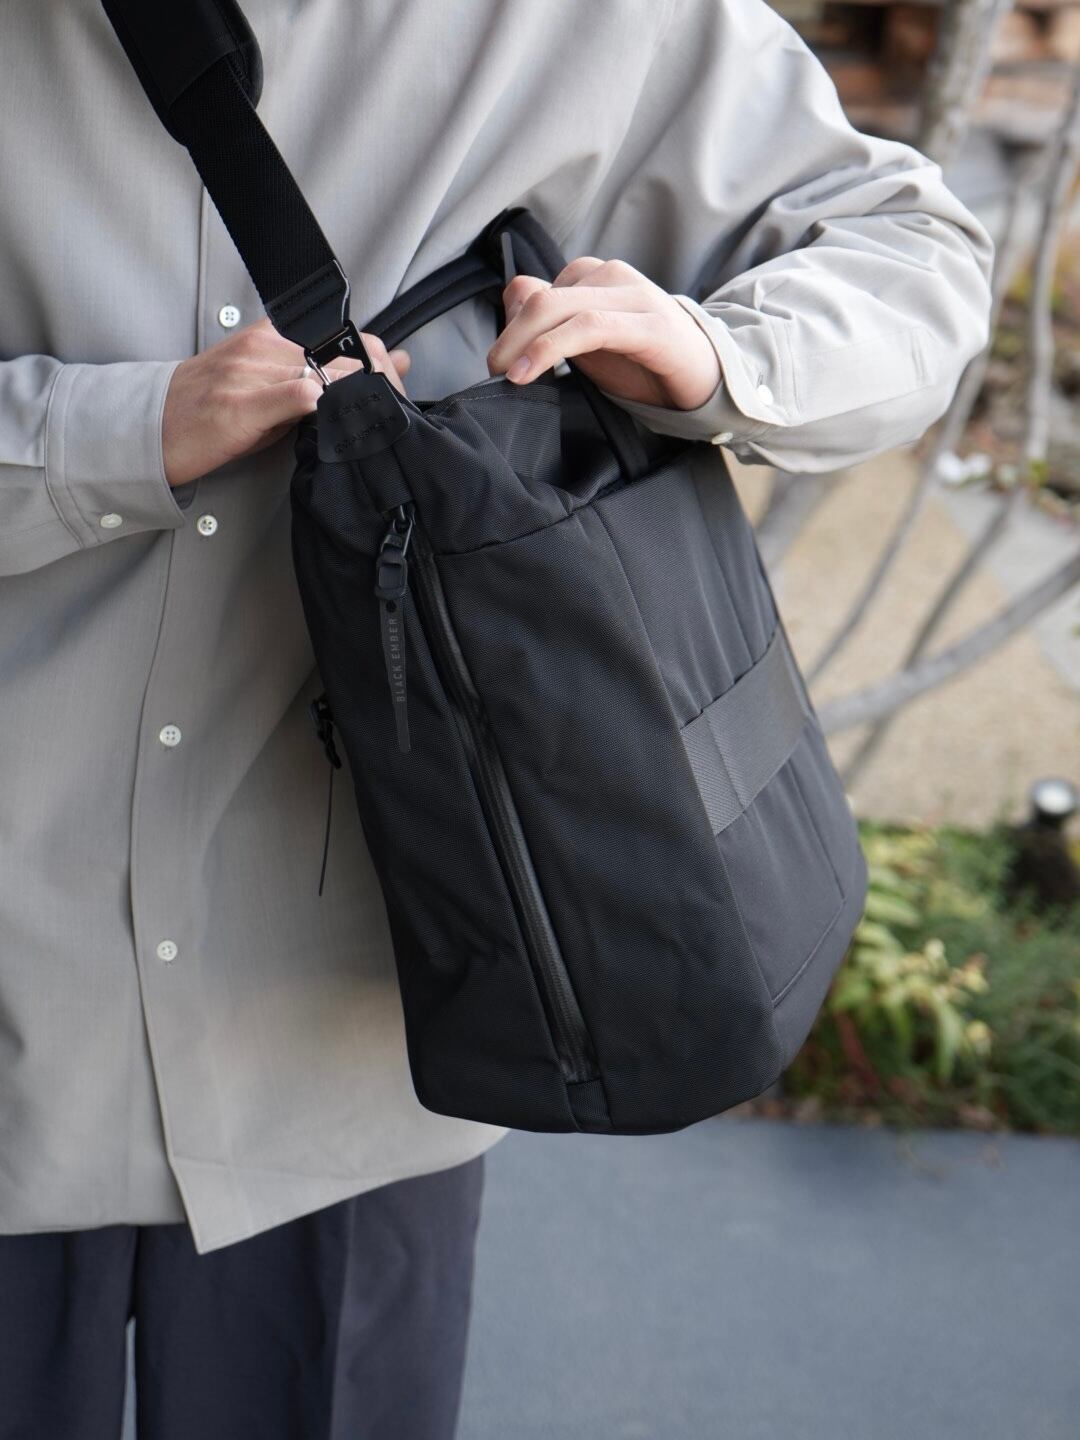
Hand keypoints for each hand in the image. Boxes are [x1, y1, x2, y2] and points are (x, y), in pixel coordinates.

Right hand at [162, 318, 410, 486]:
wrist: (153, 428)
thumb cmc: (207, 410)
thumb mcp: (263, 386)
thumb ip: (310, 380)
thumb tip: (364, 380)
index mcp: (269, 337)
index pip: (340, 336)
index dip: (375, 361)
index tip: (392, 384)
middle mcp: (263, 348)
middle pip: (341, 355)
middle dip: (376, 382)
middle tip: (394, 406)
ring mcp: (253, 373)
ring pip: (326, 373)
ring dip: (357, 397)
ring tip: (375, 418)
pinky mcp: (244, 403)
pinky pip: (299, 395)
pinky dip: (326, 406)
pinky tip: (338, 418)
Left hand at [486, 256, 720, 410]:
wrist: (709, 376)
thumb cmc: (647, 362)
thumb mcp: (590, 347)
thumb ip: (554, 326)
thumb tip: (512, 314)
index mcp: (595, 278)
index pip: (534, 288)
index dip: (510, 324)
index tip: (502, 361)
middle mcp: (612, 276)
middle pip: (540, 297)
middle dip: (508, 335)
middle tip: (493, 369)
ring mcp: (633, 297)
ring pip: (560, 308)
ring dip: (524, 343)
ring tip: (508, 373)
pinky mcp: (650, 326)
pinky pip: (589, 328)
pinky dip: (552, 348)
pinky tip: (532, 371)